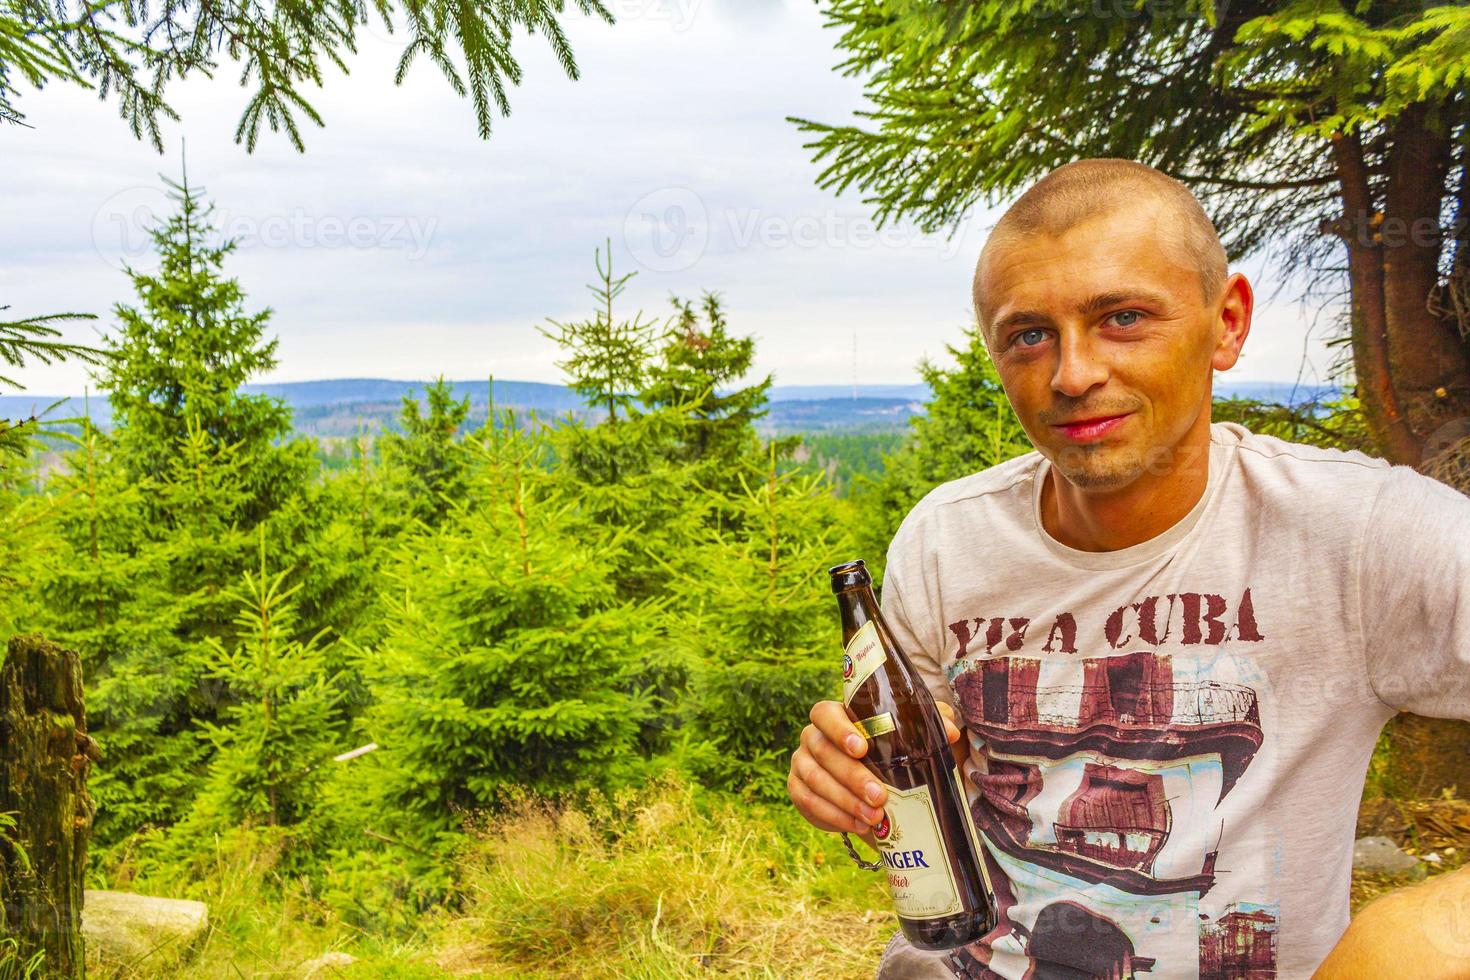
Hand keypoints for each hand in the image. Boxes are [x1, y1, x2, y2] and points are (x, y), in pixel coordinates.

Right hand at [788, 699, 962, 835]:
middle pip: (822, 751)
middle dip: (851, 775)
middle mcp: (812, 737)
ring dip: (844, 800)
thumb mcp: (912, 736)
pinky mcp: (797, 790)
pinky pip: (807, 803)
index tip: (862, 748)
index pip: (825, 713)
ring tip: (873, 817)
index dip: (840, 729)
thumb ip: (930, 722)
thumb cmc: (892, 754)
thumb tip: (951, 730)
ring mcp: (801, 763)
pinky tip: (857, 825)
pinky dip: (833, 816)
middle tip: (878, 796)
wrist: (877, 790)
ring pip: (814, 780)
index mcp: (834, 716)